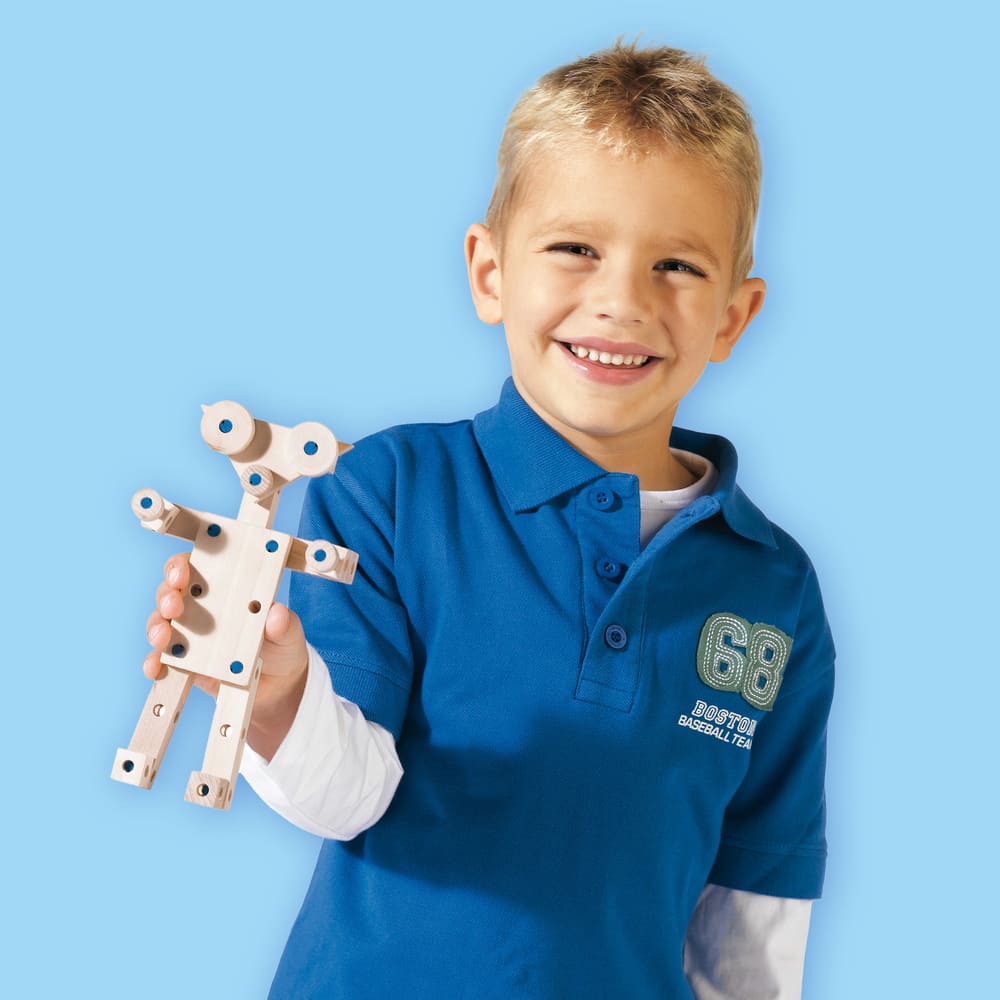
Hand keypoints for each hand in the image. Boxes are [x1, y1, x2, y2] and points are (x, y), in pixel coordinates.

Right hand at [144, 552, 309, 758]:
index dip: (182, 565)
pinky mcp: (183, 663)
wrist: (277, 687)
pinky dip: (154, 663)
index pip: (196, 568)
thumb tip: (277, 613)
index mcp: (226, 589)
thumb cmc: (281, 646)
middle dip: (167, 596)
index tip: (183, 572)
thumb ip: (283, 624)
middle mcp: (201, 608)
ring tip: (162, 638)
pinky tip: (155, 667)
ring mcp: (189, 635)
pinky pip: (161, 661)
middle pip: (171, 592)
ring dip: (156, 627)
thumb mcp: (289, 633)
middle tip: (173, 606)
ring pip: (161, 624)